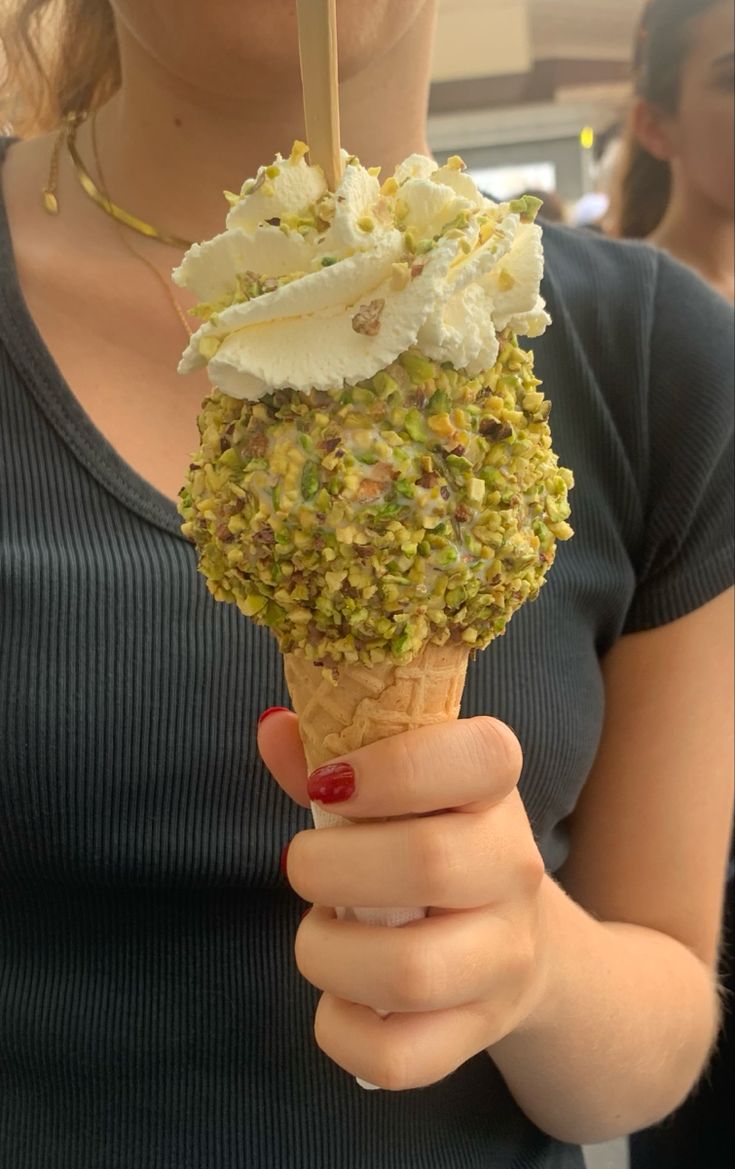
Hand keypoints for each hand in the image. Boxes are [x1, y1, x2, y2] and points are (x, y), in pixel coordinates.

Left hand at [258, 712, 548, 1090]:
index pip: (481, 755)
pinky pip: (398, 1057)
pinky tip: (338, 997)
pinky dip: (340, 1031)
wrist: (516, 944)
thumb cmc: (433, 843)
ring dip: (326, 951)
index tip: (330, 781)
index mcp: (494, 793)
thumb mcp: (398, 789)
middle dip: (328, 865)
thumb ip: (334, 753)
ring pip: (411, 971)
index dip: (395, 765)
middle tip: (301, 863)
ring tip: (320, 931)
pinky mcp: (476, 1033)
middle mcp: (514, 871)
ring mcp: (503, 960)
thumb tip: (273, 728)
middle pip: (429, 862)